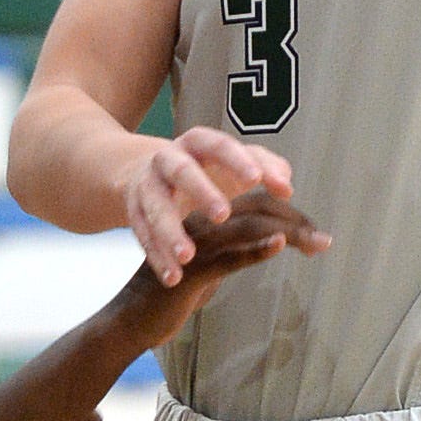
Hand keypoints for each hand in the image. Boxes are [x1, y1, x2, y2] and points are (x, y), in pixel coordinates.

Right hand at [117, 186, 328, 351]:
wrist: (133, 320)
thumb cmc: (175, 292)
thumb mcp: (212, 265)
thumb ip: (237, 249)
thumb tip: (273, 243)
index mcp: (208, 217)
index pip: (257, 201)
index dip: (289, 212)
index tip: (314, 232)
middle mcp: (201, 221)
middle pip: (257, 207)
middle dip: (295, 220)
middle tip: (323, 239)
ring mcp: (196, 244)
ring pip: (248, 225)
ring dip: (288, 232)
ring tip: (314, 243)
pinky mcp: (191, 271)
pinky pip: (228, 256)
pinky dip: (256, 249)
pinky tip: (277, 245)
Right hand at [123, 126, 295, 287]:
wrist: (144, 174)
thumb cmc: (202, 170)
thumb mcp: (231, 163)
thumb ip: (264, 168)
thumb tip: (286, 188)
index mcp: (198, 143)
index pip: (219, 146)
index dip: (237, 162)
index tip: (256, 180)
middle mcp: (170, 160)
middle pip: (183, 171)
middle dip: (201, 191)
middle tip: (222, 215)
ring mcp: (148, 186)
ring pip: (155, 207)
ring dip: (170, 232)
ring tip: (187, 256)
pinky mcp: (134, 213)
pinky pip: (143, 236)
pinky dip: (157, 257)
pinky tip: (172, 277)